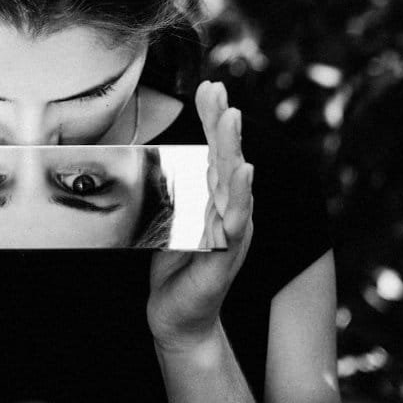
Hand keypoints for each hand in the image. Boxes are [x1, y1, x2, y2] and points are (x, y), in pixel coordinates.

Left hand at [147, 80, 253, 352]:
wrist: (178, 315)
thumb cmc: (175, 266)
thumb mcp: (170, 219)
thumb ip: (173, 189)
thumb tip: (158, 154)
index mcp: (216, 198)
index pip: (215, 150)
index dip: (213, 119)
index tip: (209, 86)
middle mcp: (230, 209)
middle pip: (228, 158)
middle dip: (223, 122)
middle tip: (218, 90)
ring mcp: (232, 230)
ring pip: (235, 183)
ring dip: (233, 148)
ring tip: (232, 119)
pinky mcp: (227, 253)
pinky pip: (236, 220)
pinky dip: (241, 195)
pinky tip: (244, 173)